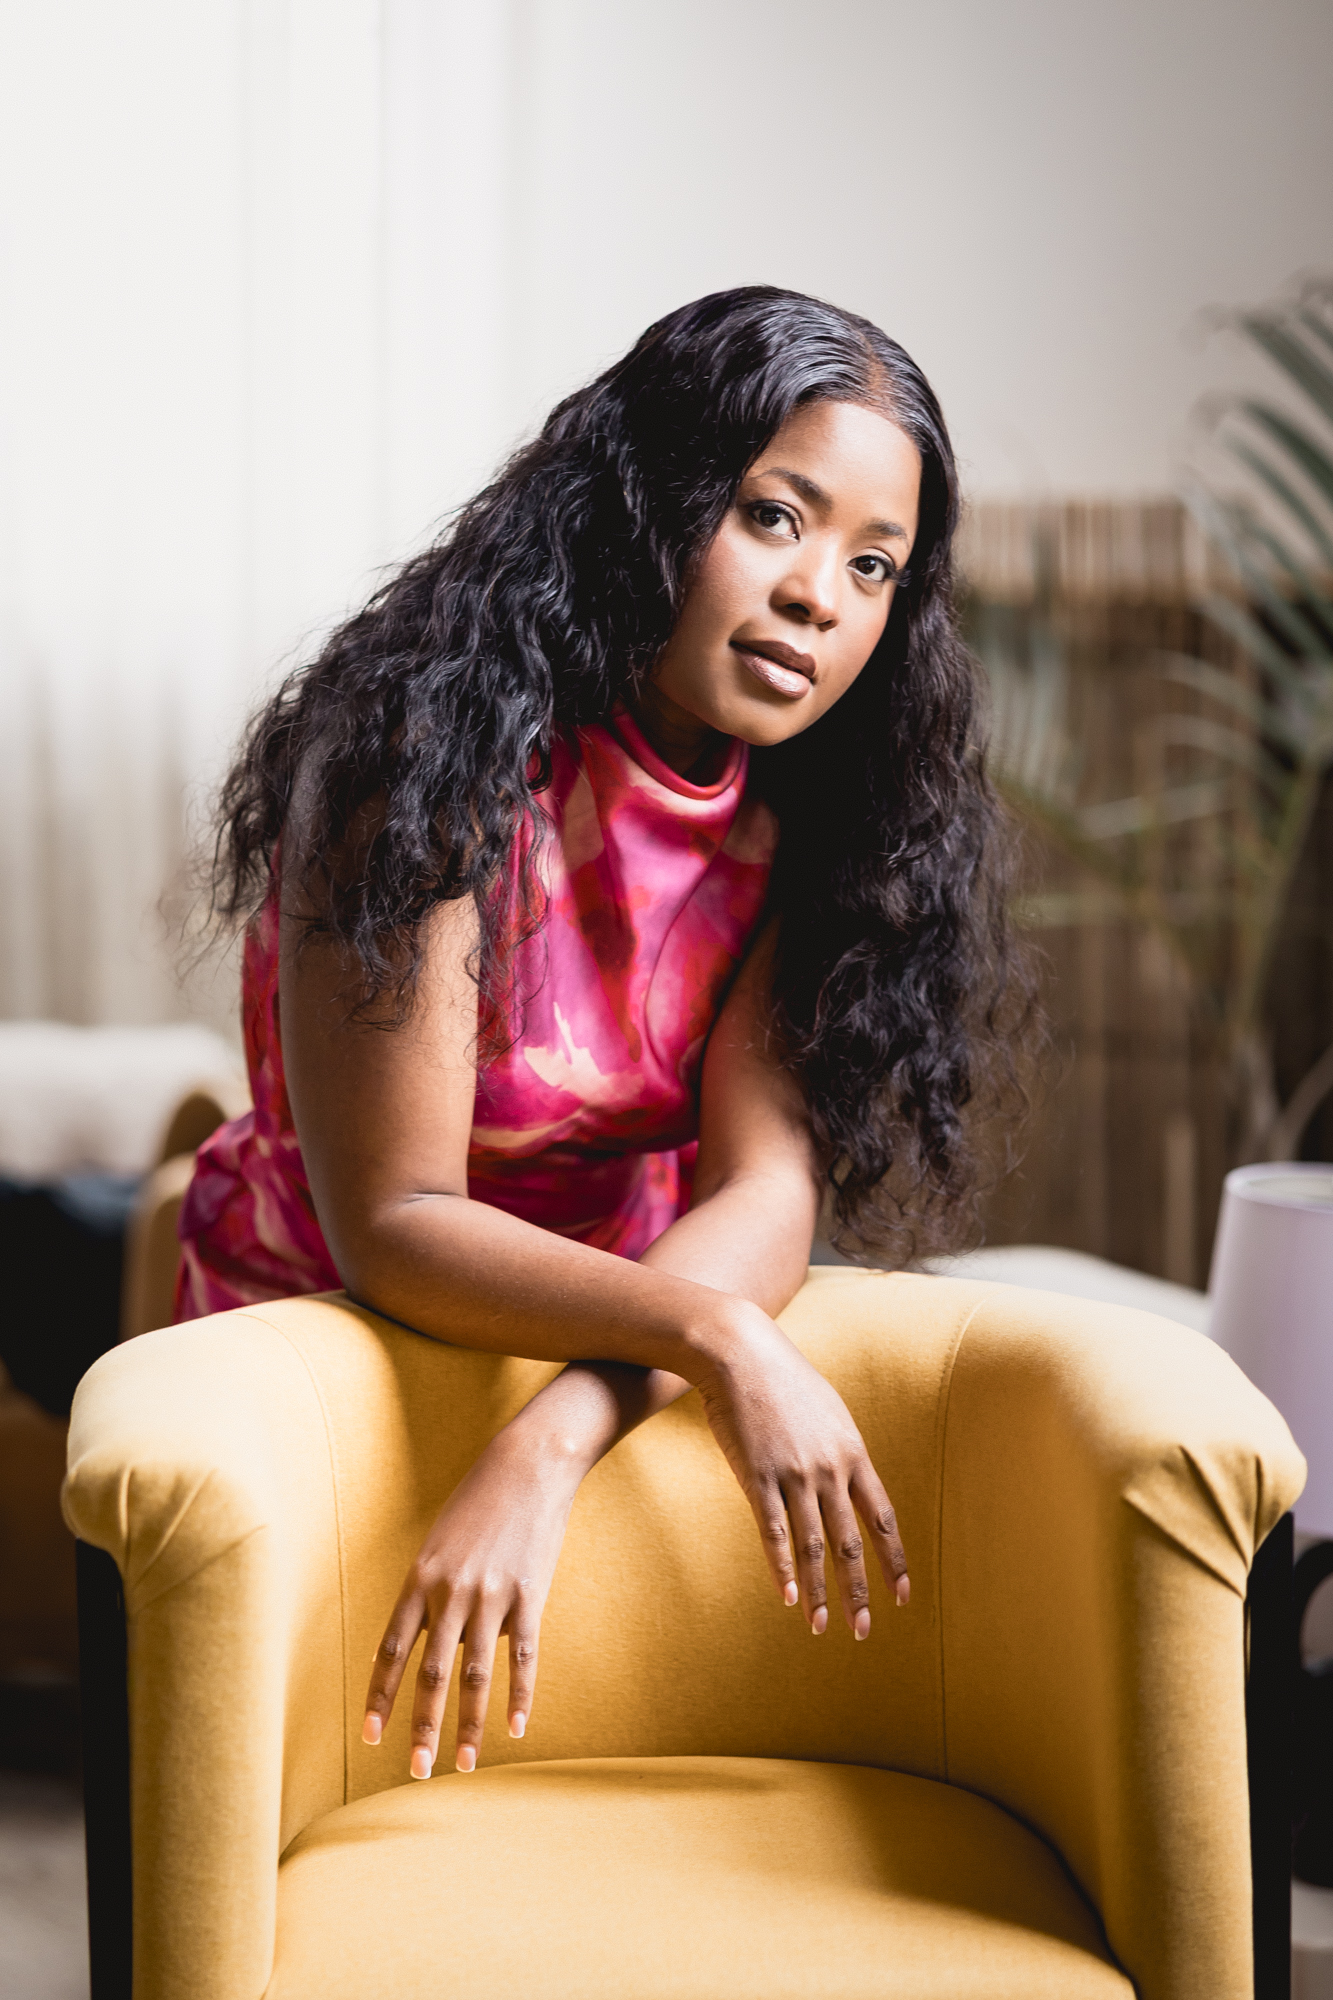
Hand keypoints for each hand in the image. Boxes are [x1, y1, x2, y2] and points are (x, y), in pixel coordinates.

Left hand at [361, 1426, 580, 1778]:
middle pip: (430, 1674)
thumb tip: (432, 1645)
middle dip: (422, 1726)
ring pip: (475, 1675)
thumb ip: (433, 1595)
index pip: (391, 1650)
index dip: (381, 1696)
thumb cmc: (478, 1503)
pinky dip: (520, 1696)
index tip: (372, 1736)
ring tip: (462, 1764)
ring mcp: (492, 1595)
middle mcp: (451, 1592)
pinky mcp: (530, 1595)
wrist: (527, 1465)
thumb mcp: (440, 1544)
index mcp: (420, 1579)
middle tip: (416, 1769)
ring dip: (468, 1725)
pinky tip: (517, 1727)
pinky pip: (523, 1656)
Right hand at [693, 1302, 909, 1635]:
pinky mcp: (757, 1476)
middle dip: (859, 1591)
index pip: (882, 1520)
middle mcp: (830, 1469)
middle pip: (850, 1543)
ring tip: (821, 1626)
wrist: (740, 1353)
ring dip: (818, 1592)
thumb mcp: (829, 1412)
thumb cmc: (783, 1380)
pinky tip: (786, 1597)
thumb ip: (842, 1451)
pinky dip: (781, 1569)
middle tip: (862, 1630)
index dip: (893, 1561)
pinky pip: (773, 1533)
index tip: (901, 1596)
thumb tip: (850, 1481)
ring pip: (812, 1547)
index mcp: (853, 1454)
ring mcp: (794, 1474)